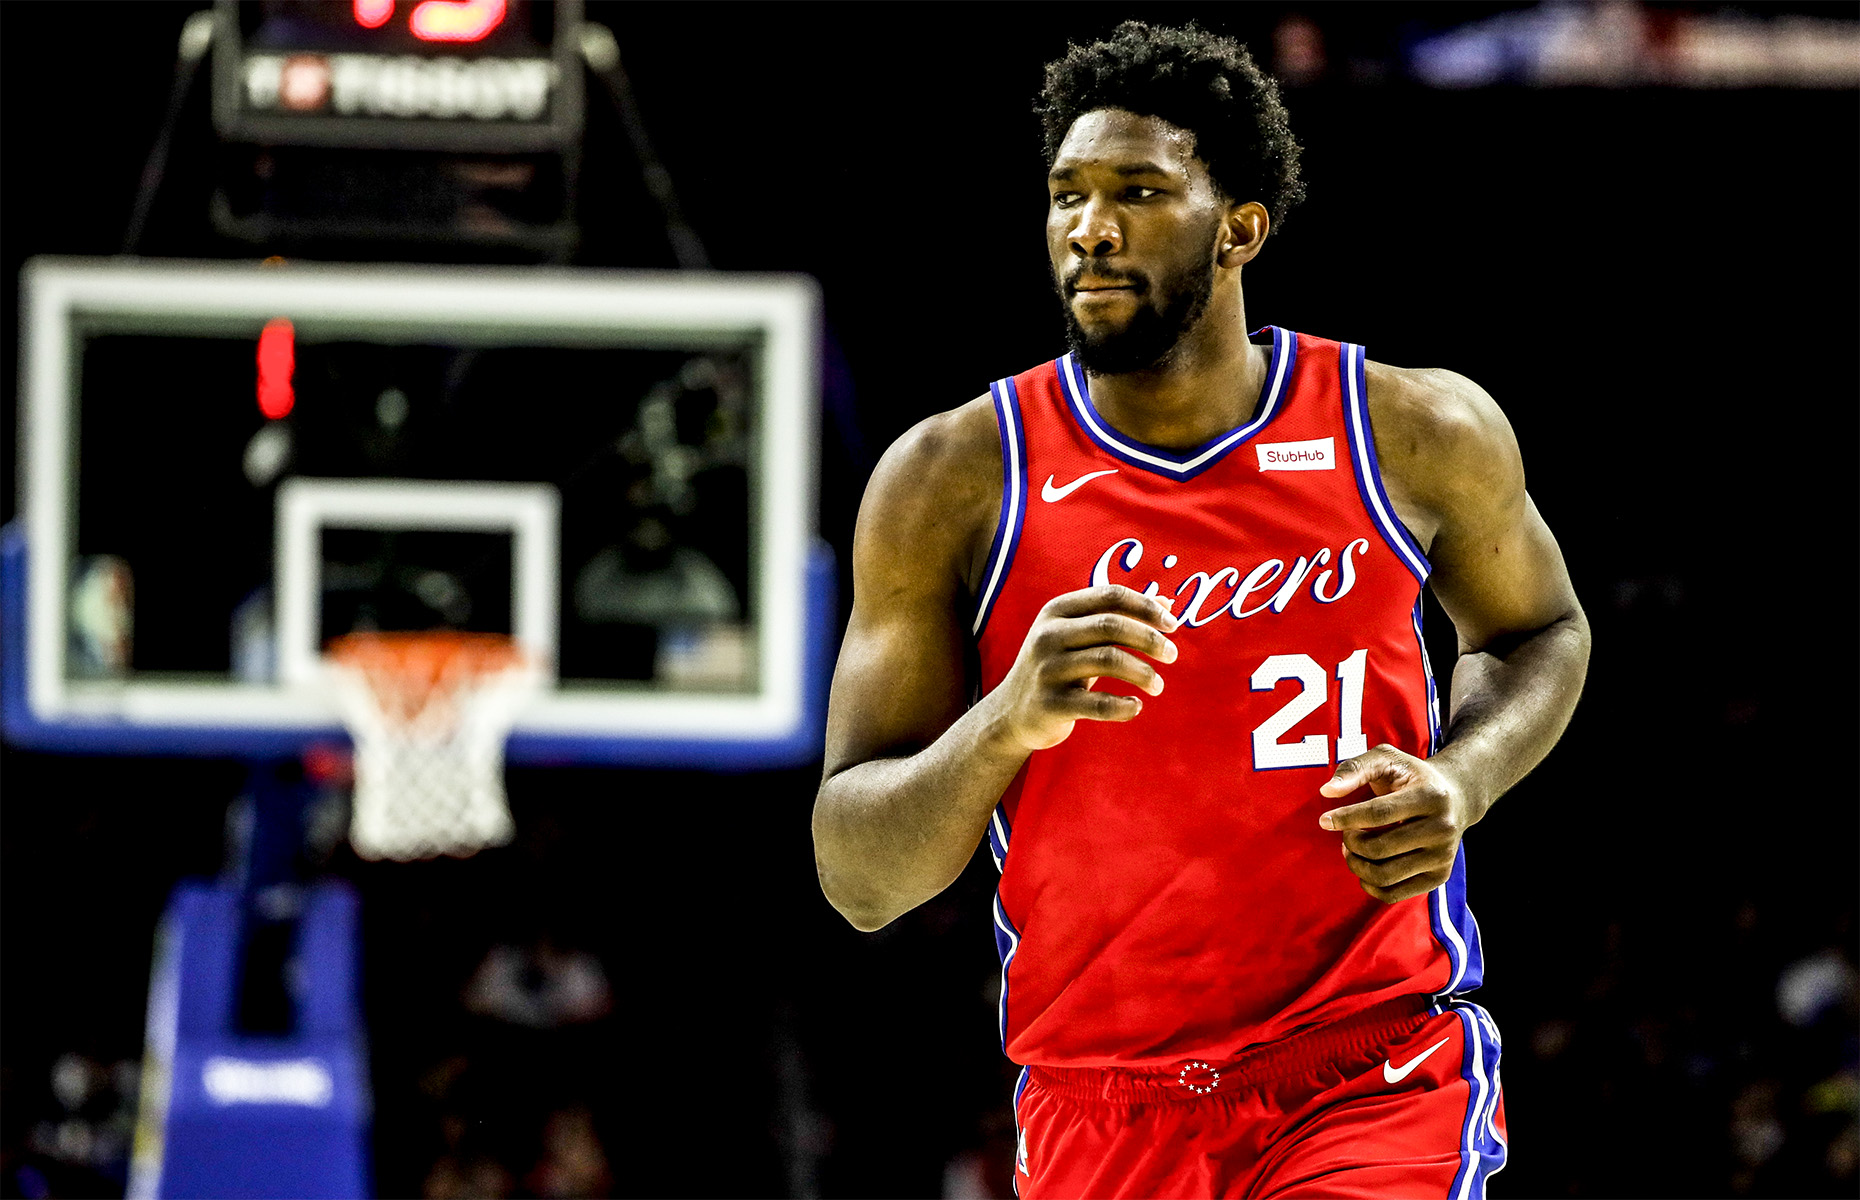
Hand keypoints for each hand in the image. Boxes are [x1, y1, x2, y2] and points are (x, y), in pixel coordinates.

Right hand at [988, 585, 1178, 752]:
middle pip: (1111, 625)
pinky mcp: (1050, 705)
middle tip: (1173, 654)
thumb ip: (1119, 617)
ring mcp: (1047, 670)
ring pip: (1108, 660)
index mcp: (1056, 611)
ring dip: (1144, 673)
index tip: (1173, 624)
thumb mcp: (1079, 636)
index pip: (1110, 595)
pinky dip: (1124, 706)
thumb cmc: (1058, 668)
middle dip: (1150, 638)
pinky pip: (1098, 704)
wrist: (1011, 713)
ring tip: (1158, 685)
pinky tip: (1136, 706)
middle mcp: (1048, 635)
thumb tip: (1168, 601)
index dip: (1146, 606)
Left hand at [1317, 745, 1484, 903]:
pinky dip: (1369, 885)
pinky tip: (1364, 866)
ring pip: (1384, 875)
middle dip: (1351, 842)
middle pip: (1379, 848)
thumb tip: (1327, 791)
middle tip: (1346, 834)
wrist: (1456, 797)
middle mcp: (1443, 828)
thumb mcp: (1386, 759)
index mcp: (1431, 795)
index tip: (1325, 820)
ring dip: (1356, 865)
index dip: (1346, 818)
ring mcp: (1443, 856)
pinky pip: (1394, 894)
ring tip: (1352, 849)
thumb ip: (1355, 768)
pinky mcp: (1439, 876)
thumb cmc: (1412, 776)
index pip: (1379, 813)